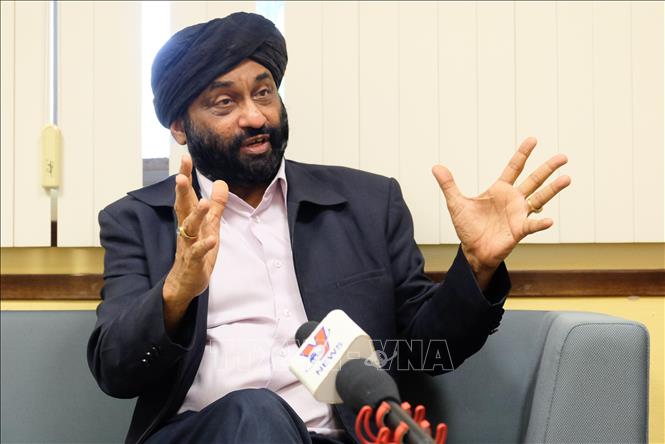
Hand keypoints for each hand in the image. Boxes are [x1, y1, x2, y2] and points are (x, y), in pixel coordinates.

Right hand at [163, 154, 227, 332]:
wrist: (185, 283)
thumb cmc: (197, 252)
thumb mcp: (210, 226)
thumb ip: (217, 206)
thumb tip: (222, 182)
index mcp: (190, 219)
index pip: (187, 194)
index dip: (185, 176)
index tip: (185, 157)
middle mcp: (186, 230)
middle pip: (183, 207)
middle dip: (182, 191)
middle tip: (182, 176)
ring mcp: (188, 245)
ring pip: (190, 228)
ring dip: (197, 215)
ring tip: (205, 203)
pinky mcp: (193, 262)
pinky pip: (197, 252)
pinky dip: (204, 245)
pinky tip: (211, 239)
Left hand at [432, 137, 570, 287]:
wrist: (473, 250)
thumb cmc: (468, 227)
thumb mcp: (456, 204)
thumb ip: (448, 185)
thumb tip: (435, 167)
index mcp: (499, 189)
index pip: (514, 168)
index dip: (523, 154)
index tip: (533, 139)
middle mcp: (513, 199)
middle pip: (534, 180)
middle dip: (548, 168)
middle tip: (563, 157)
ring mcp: (518, 214)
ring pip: (540, 198)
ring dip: (553, 189)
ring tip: (567, 178)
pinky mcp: (519, 230)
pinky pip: (532, 225)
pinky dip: (540, 223)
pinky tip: (549, 220)